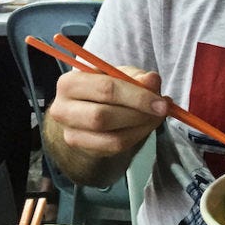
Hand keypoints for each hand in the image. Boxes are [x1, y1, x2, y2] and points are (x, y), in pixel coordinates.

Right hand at [46, 66, 166, 158]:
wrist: (87, 113)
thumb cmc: (106, 90)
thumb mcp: (122, 76)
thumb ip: (138, 77)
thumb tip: (152, 80)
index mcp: (69, 83)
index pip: (105, 89)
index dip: (137, 96)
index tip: (162, 103)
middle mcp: (62, 108)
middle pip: (103, 116)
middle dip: (139, 114)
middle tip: (161, 111)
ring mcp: (70, 132)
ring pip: (111, 137)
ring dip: (141, 128)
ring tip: (154, 118)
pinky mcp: (81, 148)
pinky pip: (114, 148)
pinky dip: (135, 137)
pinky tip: (144, 127)